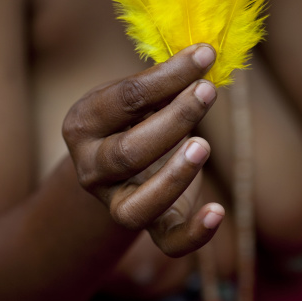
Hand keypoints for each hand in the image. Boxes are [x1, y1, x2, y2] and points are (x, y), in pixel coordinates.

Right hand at [62, 44, 224, 256]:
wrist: (116, 168)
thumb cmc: (131, 118)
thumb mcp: (136, 97)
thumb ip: (161, 84)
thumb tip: (202, 58)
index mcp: (83, 124)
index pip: (125, 99)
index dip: (168, 77)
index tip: (205, 55)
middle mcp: (92, 169)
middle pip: (128, 153)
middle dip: (173, 120)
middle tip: (207, 92)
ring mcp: (116, 203)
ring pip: (139, 206)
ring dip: (175, 176)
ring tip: (204, 145)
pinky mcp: (149, 227)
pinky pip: (169, 244)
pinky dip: (195, 234)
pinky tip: (218, 211)